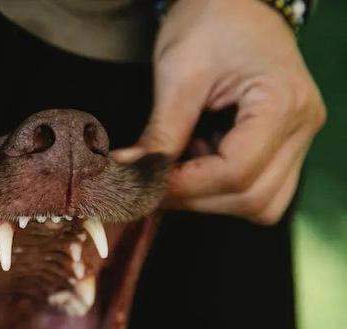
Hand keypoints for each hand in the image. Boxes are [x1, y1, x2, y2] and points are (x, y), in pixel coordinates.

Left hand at [112, 0, 325, 223]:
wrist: (236, 0)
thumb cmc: (210, 22)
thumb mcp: (178, 74)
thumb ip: (161, 132)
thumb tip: (130, 173)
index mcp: (283, 103)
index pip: (237, 172)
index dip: (186, 186)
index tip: (144, 184)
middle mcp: (303, 127)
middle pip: (254, 198)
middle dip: (196, 199)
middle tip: (150, 185)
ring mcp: (300, 137)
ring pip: (261, 202)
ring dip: (210, 199)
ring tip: (175, 170)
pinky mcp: (287, 143)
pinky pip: (260, 186)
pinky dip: (222, 188)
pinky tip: (194, 163)